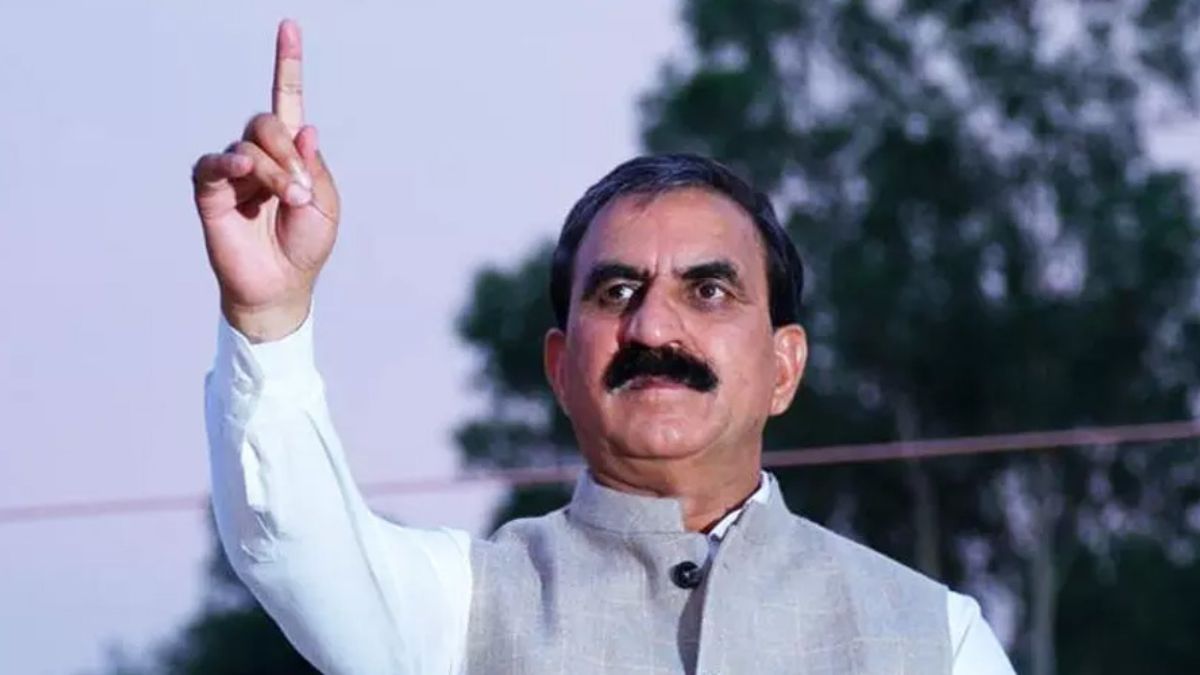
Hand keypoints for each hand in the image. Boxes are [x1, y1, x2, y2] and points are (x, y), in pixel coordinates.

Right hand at [192, 19, 339, 341]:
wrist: (282, 285)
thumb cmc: (305, 245)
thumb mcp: (325, 205)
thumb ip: (315, 166)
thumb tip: (304, 126)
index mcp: (291, 152)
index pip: (286, 99)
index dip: (287, 63)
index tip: (289, 26)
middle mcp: (259, 154)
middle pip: (266, 121)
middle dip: (289, 153)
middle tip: (301, 191)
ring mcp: (232, 170)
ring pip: (249, 144)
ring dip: (274, 170)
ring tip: (288, 199)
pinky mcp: (210, 191)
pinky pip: (214, 164)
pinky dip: (231, 163)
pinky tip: (244, 171)